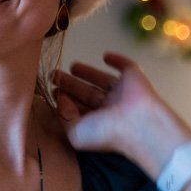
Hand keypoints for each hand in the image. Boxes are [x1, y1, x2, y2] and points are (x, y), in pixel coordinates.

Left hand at [52, 51, 190, 176]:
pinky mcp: (134, 78)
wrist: (139, 124)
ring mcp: (123, 93)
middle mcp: (111, 108)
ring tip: (72, 66)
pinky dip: (117, 60)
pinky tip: (105, 56)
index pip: (79, 109)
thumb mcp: (76, 133)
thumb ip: (65, 118)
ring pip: (103, 80)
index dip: (66, 99)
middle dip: (71, 84)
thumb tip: (61, 101)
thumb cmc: (107, 133)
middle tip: (54, 75)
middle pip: (88, 93)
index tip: (52, 90)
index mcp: (98, 123)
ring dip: (88, 73)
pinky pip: (126, 67)